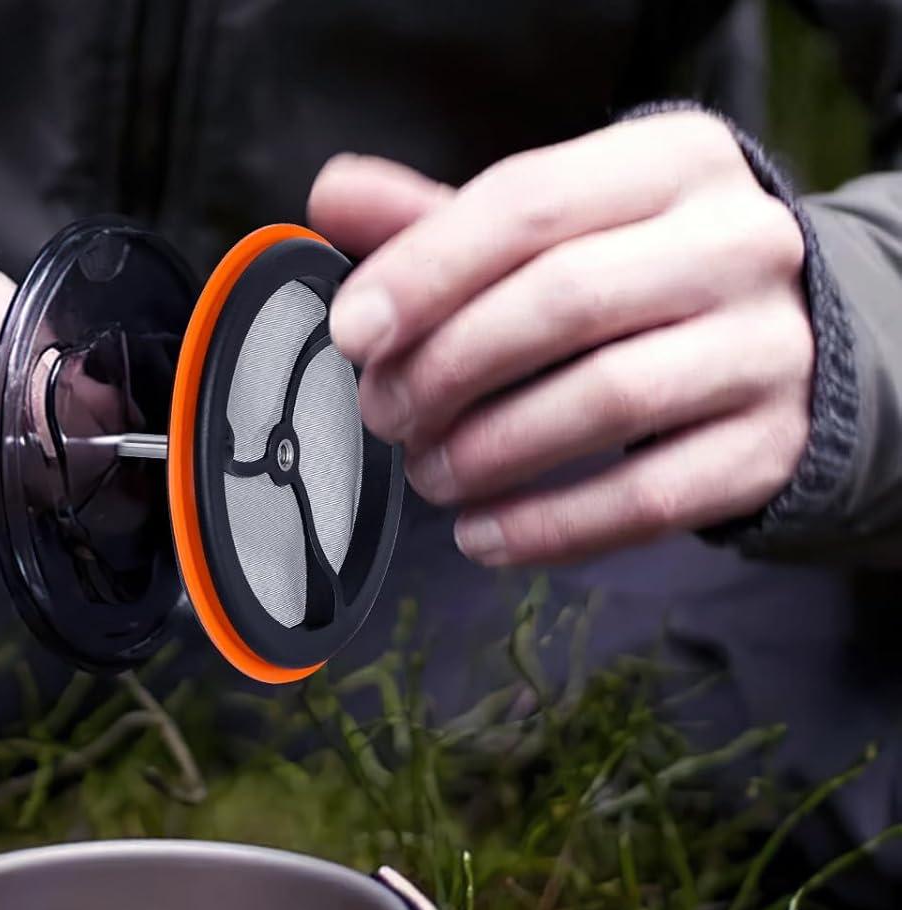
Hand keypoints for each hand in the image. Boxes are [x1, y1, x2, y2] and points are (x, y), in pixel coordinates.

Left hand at [310, 113, 813, 566]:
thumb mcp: (554, 231)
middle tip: (384, 415)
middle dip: (446, 369)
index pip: (530, 203)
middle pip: (563, 302)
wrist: (789, 347)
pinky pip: (644, 501)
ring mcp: (766, 348)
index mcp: (672, 163)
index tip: (352, 334)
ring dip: (488, 453)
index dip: (425, 272)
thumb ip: (441, 223)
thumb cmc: (635, 282)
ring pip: (604, 403)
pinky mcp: (768, 448)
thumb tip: (331, 197)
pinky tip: (481, 536)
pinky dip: (546, 529)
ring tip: (428, 476)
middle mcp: (736, 243)